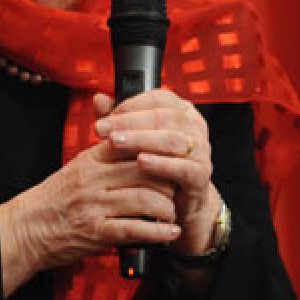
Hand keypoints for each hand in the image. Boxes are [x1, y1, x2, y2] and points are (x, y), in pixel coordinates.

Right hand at [0, 128, 181, 296]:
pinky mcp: (97, 232)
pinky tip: (170, 232)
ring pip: (144, 198)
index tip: (175, 156)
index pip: (132, 143)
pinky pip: (135, 229)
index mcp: (90, 159)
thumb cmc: (56, 197)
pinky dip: (158, 232)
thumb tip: (134, 138)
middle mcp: (93, 179)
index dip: (158, 148)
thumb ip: (106, 151)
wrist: (28, 228)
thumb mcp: (78, 166)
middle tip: (178, 186)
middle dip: (168, 179)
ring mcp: (95, 206)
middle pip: (144, 170)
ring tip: (172, 212)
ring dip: (167, 206)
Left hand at [93, 90, 222, 256]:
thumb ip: (118, 119)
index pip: (156, 99)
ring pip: (172, 139)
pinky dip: (161, 164)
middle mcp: (194, 124)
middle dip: (128, 122)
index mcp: (180, 109)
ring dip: (141, 139)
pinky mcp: (201, 173)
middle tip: (101, 130)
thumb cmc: (154, 163)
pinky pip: (183, 166)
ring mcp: (201, 149)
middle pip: (162, 116)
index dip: (128, 106)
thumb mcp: (134, 139)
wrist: (176, 200)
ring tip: (115, 143)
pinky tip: (140, 162)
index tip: (103, 118)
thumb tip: (98, 99)